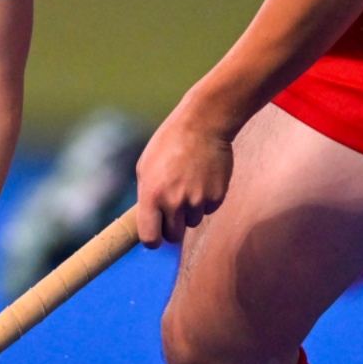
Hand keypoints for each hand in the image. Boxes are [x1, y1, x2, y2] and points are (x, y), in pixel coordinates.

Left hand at [133, 101, 234, 245]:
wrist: (203, 124)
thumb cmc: (169, 143)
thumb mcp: (145, 166)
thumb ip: (146, 195)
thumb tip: (148, 218)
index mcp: (151, 195)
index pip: (150, 238)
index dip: (153, 239)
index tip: (155, 235)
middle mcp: (174, 203)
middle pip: (174, 236)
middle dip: (173, 226)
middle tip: (174, 208)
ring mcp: (197, 201)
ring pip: (193, 222)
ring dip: (190, 211)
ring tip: (189, 183)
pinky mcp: (217, 197)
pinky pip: (209, 210)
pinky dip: (206, 199)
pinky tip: (203, 178)